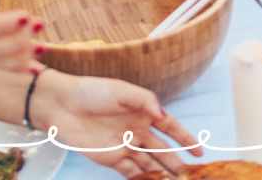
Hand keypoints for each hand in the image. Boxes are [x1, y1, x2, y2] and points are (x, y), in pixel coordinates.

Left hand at [33, 70, 200, 176]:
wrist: (61, 105)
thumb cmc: (91, 91)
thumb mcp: (122, 90)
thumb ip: (145, 101)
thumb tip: (163, 116)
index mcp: (142, 112)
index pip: (170, 128)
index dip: (186, 139)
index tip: (200, 152)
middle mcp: (136, 130)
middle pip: (162, 149)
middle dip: (177, 162)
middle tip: (190, 175)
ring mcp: (124, 146)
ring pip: (149, 163)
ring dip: (162, 173)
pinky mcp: (110, 158)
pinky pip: (130, 172)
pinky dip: (142, 179)